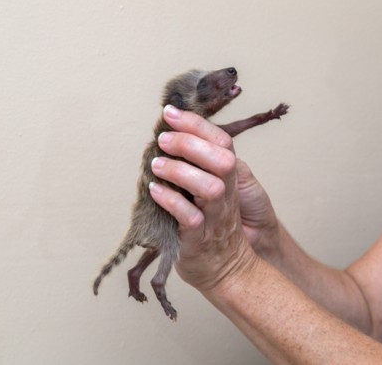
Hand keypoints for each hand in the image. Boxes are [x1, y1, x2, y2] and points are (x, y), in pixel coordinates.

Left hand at [149, 106, 257, 291]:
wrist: (226, 269)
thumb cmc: (210, 225)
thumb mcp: (208, 190)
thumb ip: (193, 166)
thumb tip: (161, 140)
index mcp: (227, 179)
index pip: (221, 142)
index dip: (197, 124)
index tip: (170, 112)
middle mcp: (225, 194)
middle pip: (222, 159)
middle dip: (191, 143)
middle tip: (163, 139)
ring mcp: (215, 217)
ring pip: (209, 187)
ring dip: (180, 171)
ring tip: (156, 165)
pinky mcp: (200, 239)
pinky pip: (190, 218)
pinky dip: (171, 201)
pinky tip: (155, 190)